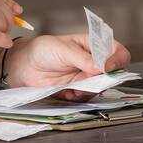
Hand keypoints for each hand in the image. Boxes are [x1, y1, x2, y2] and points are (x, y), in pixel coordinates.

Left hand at [4, 33, 131, 100]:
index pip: (117, 51)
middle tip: (89, 80)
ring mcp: (86, 76)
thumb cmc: (43, 50)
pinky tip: (67, 92)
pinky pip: (87, 97)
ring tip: (75, 88)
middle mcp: (93, 61)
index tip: (109, 68)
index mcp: (93, 45)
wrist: (25, 66)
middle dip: (104, 80)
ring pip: (101, 87)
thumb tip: (101, 67)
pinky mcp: (77, 89)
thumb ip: (83, 59)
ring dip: (90, 90)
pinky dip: (79, 97)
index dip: (117, 60)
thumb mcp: (64, 50)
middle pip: (113, 73)